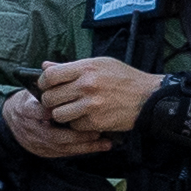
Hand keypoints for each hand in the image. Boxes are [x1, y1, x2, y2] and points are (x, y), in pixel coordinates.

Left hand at [26, 56, 159, 143]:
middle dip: (50, 101)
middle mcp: (86, 86)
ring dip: (62, 114)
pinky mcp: (96, 122)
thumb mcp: (99, 64)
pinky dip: (78, 124)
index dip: (43, 82)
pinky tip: (87, 117)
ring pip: (58, 115)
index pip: (50, 75)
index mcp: (85, 68)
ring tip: (72, 110)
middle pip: (50, 97)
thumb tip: (45, 66)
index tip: (47, 86)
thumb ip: (70, 66)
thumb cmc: (123, 78)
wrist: (147, 97)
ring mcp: (91, 105)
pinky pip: (74, 126)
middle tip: (59, 101)